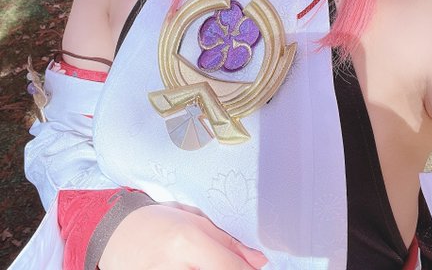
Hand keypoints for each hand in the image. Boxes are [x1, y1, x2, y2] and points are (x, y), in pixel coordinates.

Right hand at [99, 203, 267, 268]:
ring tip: (205, 262)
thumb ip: (228, 241)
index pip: (230, 267)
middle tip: (231, 264)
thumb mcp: (196, 221)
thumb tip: (260, 261)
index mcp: (188, 240)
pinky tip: (194, 267)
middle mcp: (174, 264)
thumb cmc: (160, 222)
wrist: (117, 234)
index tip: (255, 267)